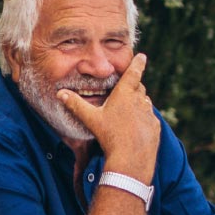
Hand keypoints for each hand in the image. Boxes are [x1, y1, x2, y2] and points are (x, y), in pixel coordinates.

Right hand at [57, 53, 159, 181]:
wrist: (131, 159)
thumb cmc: (110, 136)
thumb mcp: (91, 119)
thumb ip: (75, 104)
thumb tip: (60, 93)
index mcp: (125, 94)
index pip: (134, 73)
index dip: (138, 63)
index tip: (142, 56)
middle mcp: (140, 101)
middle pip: (139, 88)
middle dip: (134, 86)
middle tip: (128, 88)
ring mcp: (149, 114)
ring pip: (145, 103)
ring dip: (139, 103)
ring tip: (130, 109)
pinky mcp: (155, 127)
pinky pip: (150, 118)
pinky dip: (144, 119)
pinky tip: (136, 127)